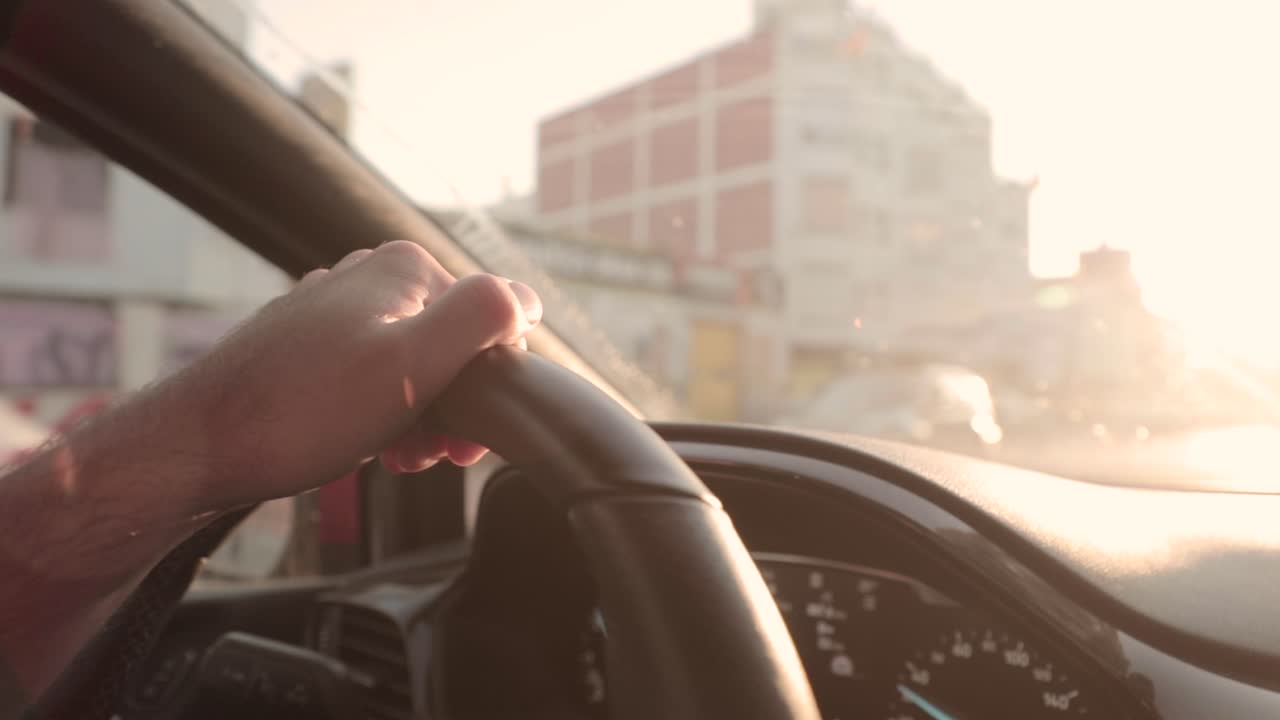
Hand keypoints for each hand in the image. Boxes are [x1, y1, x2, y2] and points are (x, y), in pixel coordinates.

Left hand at [154, 240, 541, 511]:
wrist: (200, 447)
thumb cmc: (302, 411)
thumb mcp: (411, 364)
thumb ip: (479, 319)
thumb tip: (526, 300)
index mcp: (404, 269)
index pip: (493, 319)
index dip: (493, 382)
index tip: (467, 435)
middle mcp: (371, 278)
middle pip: (453, 344)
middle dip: (456, 404)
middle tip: (436, 454)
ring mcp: (338, 311)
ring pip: (415, 365)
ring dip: (423, 415)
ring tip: (402, 455)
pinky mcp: (314, 347)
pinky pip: (376, 376)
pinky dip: (387, 413)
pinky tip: (373, 446)